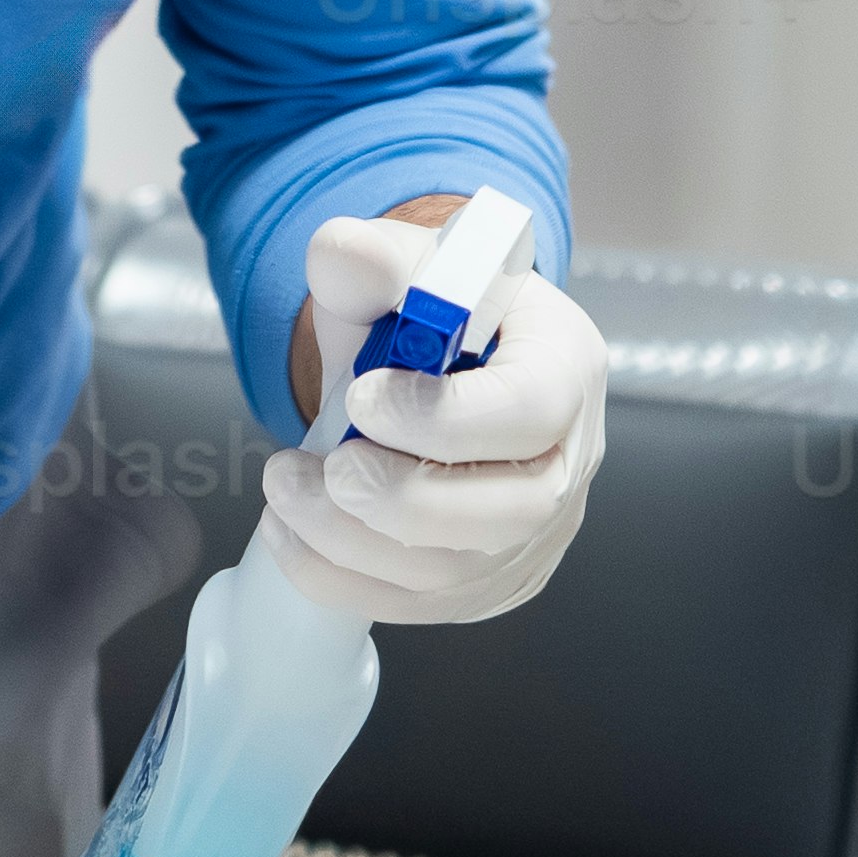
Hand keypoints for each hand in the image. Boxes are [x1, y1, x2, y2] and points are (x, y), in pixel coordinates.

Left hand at [272, 196, 604, 624]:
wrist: (443, 365)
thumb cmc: (439, 316)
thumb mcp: (411, 267)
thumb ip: (372, 258)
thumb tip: (338, 251)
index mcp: (568, 365)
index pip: (531, 410)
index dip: (444, 418)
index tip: (361, 399)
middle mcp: (571, 459)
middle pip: (510, 512)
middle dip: (397, 499)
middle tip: (319, 468)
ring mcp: (537, 533)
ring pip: (457, 570)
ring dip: (352, 542)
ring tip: (286, 490)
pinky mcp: (491, 580)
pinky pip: (421, 605)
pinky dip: (345, 580)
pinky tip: (293, 534)